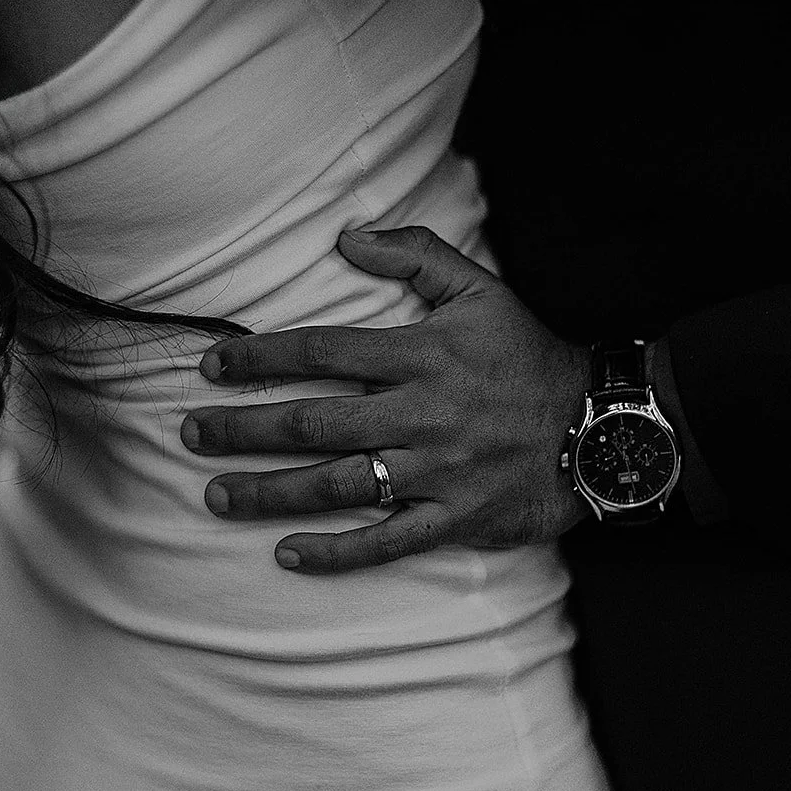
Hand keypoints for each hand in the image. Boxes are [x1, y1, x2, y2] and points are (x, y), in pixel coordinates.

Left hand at [180, 226, 590, 572]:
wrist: (599, 427)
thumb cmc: (529, 356)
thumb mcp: (482, 289)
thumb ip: (416, 254)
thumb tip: (347, 238)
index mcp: (422, 355)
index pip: (322, 350)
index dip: (261, 359)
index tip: (212, 367)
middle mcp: (422, 414)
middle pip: (313, 422)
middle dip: (243, 429)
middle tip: (191, 434)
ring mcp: (437, 471)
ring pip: (338, 485)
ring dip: (269, 491)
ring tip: (216, 495)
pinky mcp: (454, 518)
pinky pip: (386, 543)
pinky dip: (336, 552)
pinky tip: (286, 552)